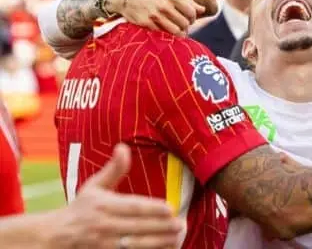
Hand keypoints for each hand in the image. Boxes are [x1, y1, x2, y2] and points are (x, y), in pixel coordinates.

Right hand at [47, 144, 181, 248]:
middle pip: (137, 227)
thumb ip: (114, 169)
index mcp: (103, 205)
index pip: (131, 207)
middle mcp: (104, 225)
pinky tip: (164, 248)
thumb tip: (123, 146)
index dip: (151, 208)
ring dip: (158, 242)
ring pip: (135, 244)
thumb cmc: (80, 209)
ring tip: (178, 237)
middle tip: (181, 224)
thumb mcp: (94, 186)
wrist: (56, 237)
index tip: (170, 207)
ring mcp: (104, 245)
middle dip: (161, 226)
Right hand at [105, 0, 204, 36]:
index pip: (191, 11)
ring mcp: (154, 15)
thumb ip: (186, 0)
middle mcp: (164, 5)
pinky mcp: (146, 24)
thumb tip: (202, 9)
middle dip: (186, 26)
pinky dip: (167, 35)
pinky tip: (166, 32)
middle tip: (183, 25)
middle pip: (184, 23)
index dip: (193, 17)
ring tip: (178, 31)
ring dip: (179, 33)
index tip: (190, 19)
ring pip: (175, 31)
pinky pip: (162, 34)